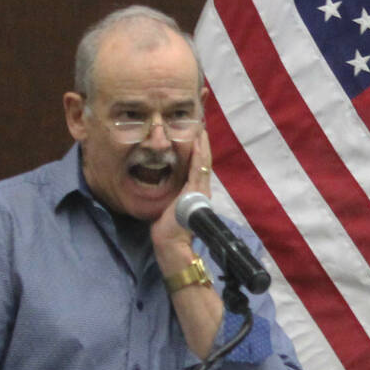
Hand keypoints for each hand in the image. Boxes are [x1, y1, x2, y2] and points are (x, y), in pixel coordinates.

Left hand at [149, 127, 212, 262]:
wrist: (172, 244)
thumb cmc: (169, 230)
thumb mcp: (171, 209)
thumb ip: (173, 198)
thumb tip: (165, 190)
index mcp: (196, 193)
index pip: (198, 167)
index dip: (198, 150)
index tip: (196, 134)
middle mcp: (201, 189)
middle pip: (203, 161)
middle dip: (202, 143)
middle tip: (200, 125)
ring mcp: (199, 190)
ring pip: (203, 162)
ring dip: (202, 144)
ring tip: (201, 128)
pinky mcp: (195, 192)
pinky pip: (199, 168)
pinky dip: (200, 154)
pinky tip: (199, 142)